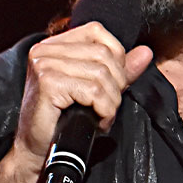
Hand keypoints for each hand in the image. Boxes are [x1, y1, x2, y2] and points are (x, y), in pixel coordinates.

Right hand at [10, 24, 152, 172]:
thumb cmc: (62, 120)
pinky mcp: (47, 83)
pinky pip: (92, 91)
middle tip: (108, 106)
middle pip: (102, 54)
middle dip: (116, 84)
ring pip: (100, 73)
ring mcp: (44, 64)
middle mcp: (45, 50)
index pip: (97, 32)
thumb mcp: (93, 89)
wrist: (37, 149)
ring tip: (102, 115)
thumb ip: (118, 69)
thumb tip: (145, 52)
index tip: (113, 84)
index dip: (115, 57)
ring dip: (110, 101)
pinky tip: (97, 121)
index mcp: (54, 45)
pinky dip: (103, 109)